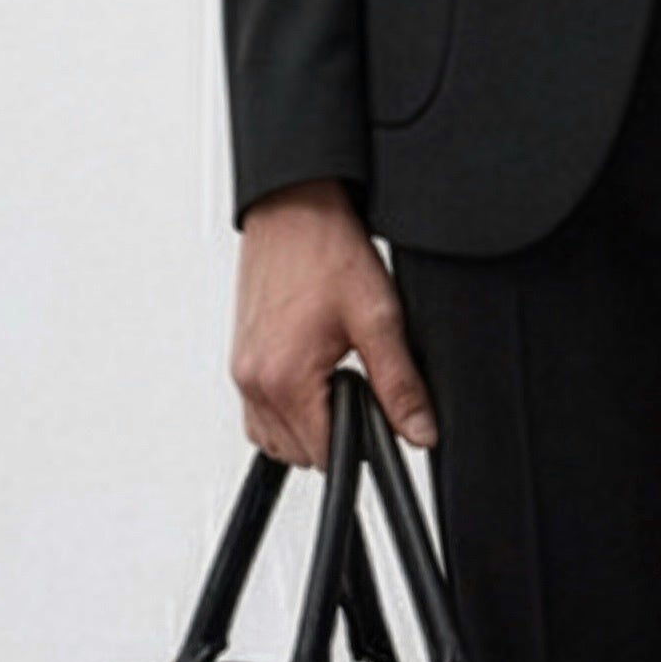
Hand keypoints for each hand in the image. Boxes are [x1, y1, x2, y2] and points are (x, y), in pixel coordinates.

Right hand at [229, 178, 440, 471]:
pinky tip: (312, 378)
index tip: (377, 411)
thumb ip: (400, 385)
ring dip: (309, 426)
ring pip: (276, 439)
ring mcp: (242, 371)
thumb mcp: (379, 319)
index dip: (362, 440)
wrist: (294, 207)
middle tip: (360, 385)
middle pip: (300, 453)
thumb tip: (420, 432)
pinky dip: (286, 410)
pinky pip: (259, 414)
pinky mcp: (240, 360)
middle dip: (336, 433)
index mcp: (284, 378)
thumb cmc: (326, 250)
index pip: (326, 454)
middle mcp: (254, 381)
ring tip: (336, 380)